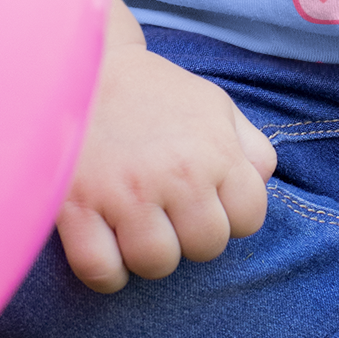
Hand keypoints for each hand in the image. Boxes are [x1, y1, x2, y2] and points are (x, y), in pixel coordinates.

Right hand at [56, 1, 276, 291]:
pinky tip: (106, 246)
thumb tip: (261, 185)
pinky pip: (101, 272)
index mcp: (214, 151)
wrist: (81, 65)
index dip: (231, 216)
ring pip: (157, 265)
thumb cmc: (153, 93)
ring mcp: (125, 193)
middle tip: (169, 213)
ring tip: (137, 227)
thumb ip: (249, 147)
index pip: (249, 219)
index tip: (207, 202)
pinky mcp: (76, 207)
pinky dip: (106, 272)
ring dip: (149, 254)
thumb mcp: (213, 105)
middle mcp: (176, 174)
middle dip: (192, 237)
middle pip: (207, 248)